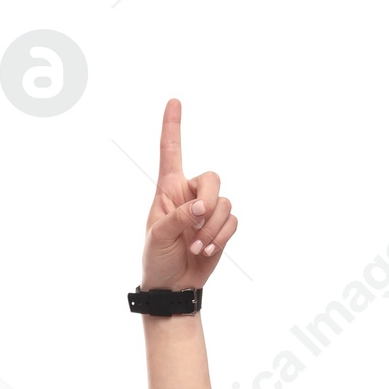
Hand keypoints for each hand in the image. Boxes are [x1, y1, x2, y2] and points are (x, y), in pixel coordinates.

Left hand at [140, 99, 235, 290]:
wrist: (172, 287)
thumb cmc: (157, 259)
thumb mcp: (158, 236)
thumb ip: (178, 216)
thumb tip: (203, 206)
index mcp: (168, 190)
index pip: (171, 153)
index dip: (172, 127)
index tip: (174, 101)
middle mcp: (190, 195)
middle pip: (212, 178)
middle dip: (209, 200)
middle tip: (196, 221)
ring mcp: (208, 211)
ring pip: (224, 203)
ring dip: (212, 228)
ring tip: (196, 248)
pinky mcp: (221, 228)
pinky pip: (232, 221)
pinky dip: (221, 237)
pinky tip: (206, 251)